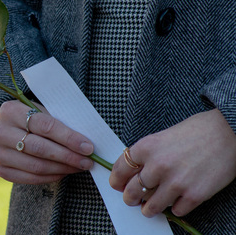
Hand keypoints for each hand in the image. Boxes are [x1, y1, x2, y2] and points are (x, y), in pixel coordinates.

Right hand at [0, 100, 94, 183]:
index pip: (44, 125)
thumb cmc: (32, 118)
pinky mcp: (1, 169)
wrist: (9, 129)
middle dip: (68, 156)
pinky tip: (64, 172)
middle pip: (39, 147)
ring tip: (79, 167)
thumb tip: (86, 144)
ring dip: (62, 168)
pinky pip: (30, 178)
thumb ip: (59, 122)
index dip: (68, 137)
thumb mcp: (42, 111)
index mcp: (10, 110)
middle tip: (88, 161)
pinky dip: (51, 177)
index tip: (88, 147)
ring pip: (36, 165)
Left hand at [109, 109, 235, 216]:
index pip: (120, 170)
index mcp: (146, 148)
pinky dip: (174, 208)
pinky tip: (176, 202)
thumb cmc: (197, 131)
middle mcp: (157, 166)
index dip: (116, 181)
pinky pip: (175, 210)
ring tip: (148, 208)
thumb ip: (147, 154)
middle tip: (131, 199)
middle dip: (130, 198)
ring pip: (151, 206)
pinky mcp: (193, 195)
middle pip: (132, 191)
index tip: (117, 186)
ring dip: (148, 208)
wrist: (228, 133)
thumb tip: (134, 172)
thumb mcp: (162, 137)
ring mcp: (175, 182)